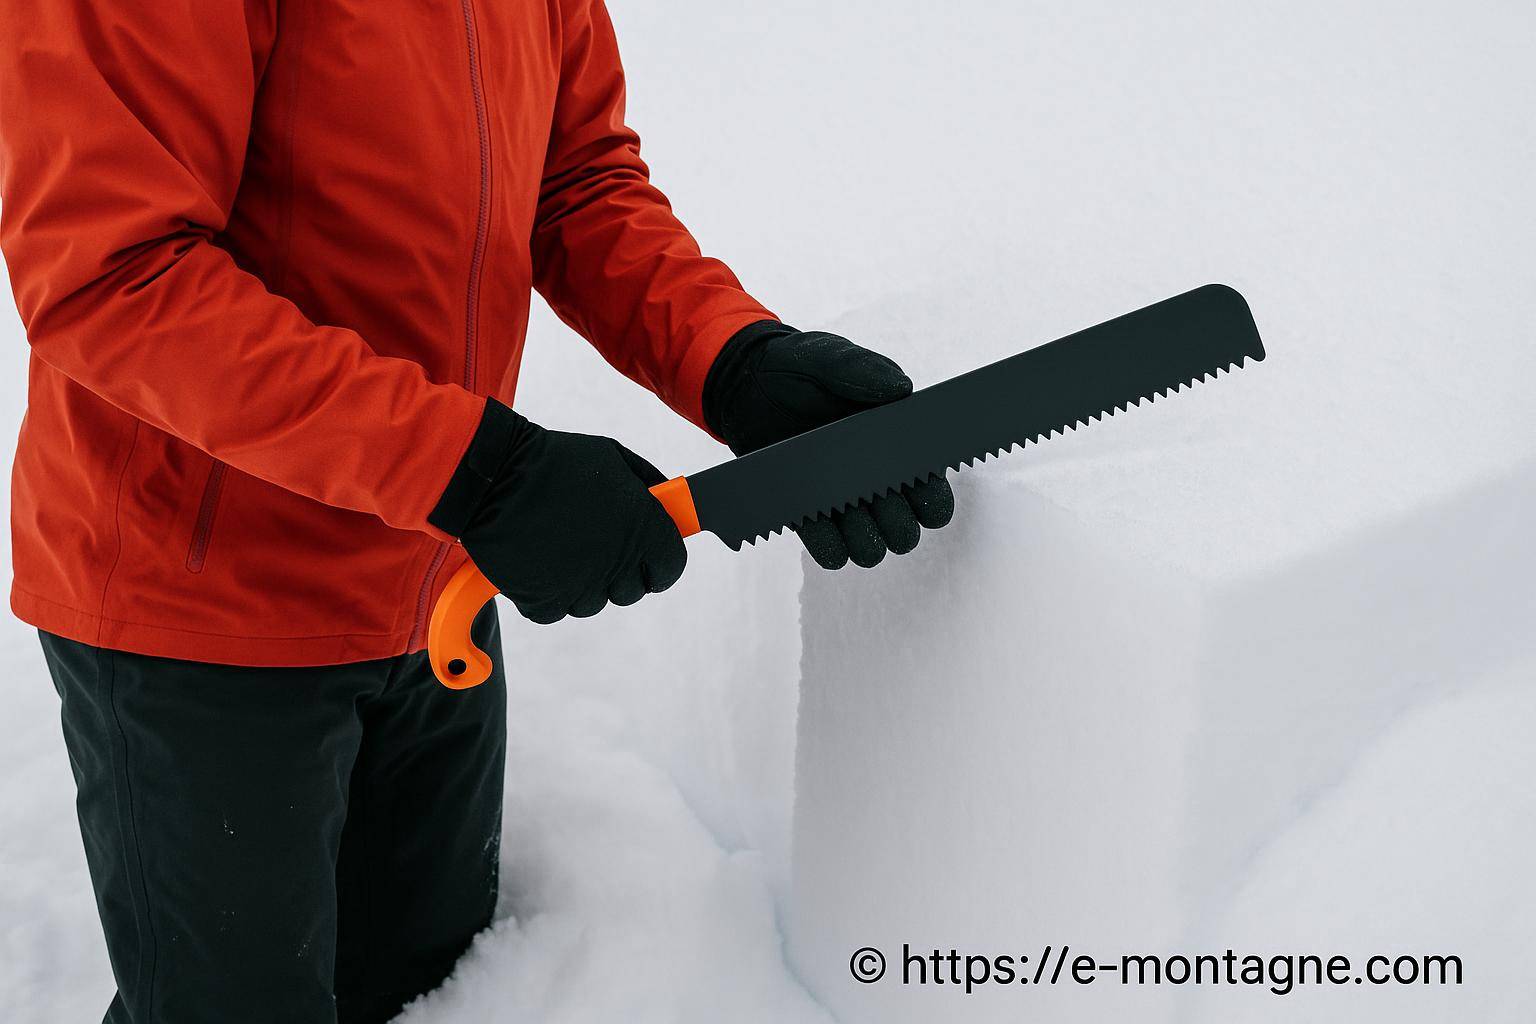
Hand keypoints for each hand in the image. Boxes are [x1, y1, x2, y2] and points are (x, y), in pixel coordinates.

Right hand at [432, 400, 684, 623]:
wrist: (495, 475)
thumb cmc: (555, 461)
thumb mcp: (614, 457)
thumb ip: (647, 484)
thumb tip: (667, 503)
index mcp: (643, 529)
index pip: (671, 568)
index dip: (659, 562)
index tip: (646, 557)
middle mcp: (617, 562)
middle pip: (631, 591)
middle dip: (619, 573)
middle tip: (596, 547)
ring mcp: (581, 585)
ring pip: (592, 603)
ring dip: (581, 583)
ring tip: (559, 547)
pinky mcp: (543, 600)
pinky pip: (555, 610)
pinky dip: (546, 593)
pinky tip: (537, 562)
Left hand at [703, 322, 953, 568]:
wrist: (747, 381)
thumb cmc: (800, 366)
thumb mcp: (832, 358)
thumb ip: (865, 369)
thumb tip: (902, 389)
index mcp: (897, 447)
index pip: (933, 491)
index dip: (932, 498)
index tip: (914, 483)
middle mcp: (875, 482)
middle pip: (906, 531)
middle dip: (898, 525)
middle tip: (876, 498)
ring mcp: (842, 502)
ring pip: (872, 549)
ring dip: (864, 540)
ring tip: (843, 509)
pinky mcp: (807, 515)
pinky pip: (831, 552)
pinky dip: (830, 547)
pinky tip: (818, 521)